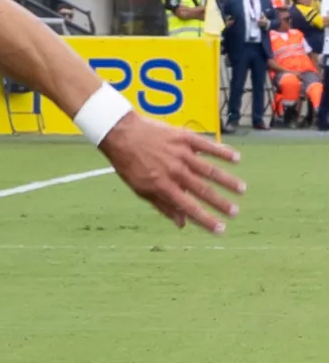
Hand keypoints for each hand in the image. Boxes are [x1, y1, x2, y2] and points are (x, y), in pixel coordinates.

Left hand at [98, 114, 244, 232]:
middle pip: (203, 190)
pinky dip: (223, 152)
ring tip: (242, 189)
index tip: (221, 229)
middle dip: (221, 203)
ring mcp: (181, 153)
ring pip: (209, 169)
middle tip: (235, 212)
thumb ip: (163, 205)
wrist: (121, 133)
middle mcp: (174, 171)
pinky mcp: (184, 138)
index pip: (189, 207)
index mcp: (163, 186)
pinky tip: (236, 158)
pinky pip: (207, 146)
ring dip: (227, 180)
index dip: (206, 219)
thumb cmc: (129, 164)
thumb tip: (182, 223)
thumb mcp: (140, 189)